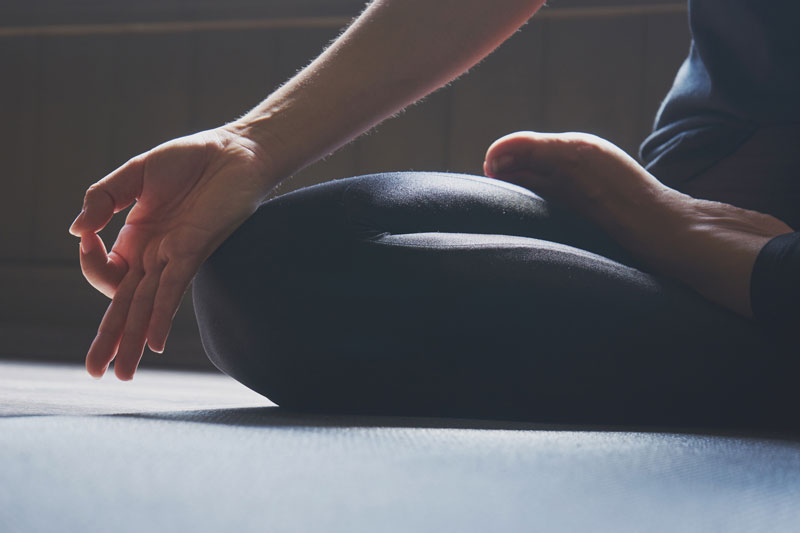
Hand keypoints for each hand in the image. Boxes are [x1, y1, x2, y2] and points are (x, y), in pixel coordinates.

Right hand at [70, 127, 274, 379]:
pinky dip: (160, 316)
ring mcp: (174, 256)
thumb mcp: (135, 174)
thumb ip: (102, 198)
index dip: (88, 262)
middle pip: (125, 306)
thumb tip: (74, 231)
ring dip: (131, 340)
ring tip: (122, 375)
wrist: (235, 150)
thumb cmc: (191, 160)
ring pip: (145, 307)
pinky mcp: (194, 251)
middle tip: (93, 372)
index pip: (104, 271)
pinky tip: (153, 343)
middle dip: (108, 340)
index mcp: (137, 238)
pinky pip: (172, 290)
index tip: (86, 235)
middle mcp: (155, 255)